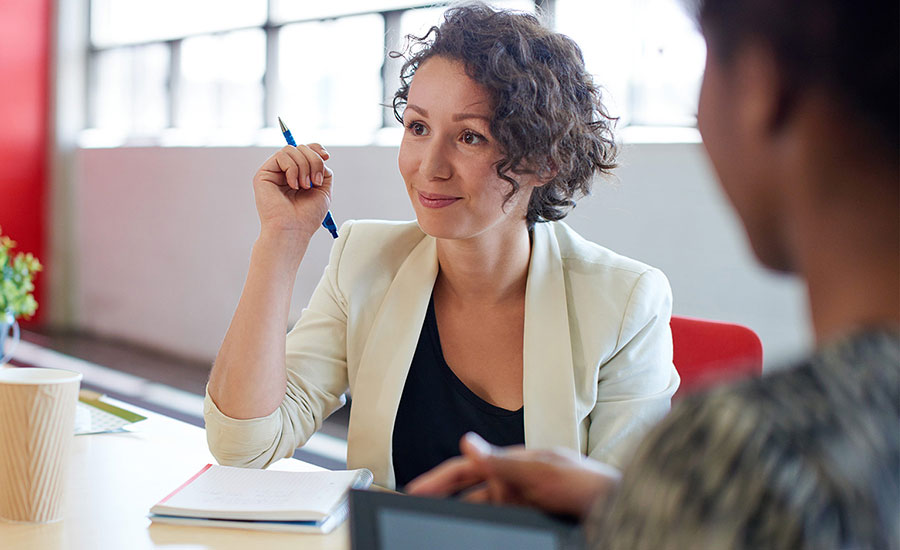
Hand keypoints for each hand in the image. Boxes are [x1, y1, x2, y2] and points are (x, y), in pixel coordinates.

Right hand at [252, 143, 333, 238]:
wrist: (293, 230)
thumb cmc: (307, 216)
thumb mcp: (324, 190)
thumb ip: (323, 169)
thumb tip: (320, 155)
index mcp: (298, 175)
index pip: (305, 150)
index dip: (316, 148)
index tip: (326, 156)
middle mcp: (285, 172)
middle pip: (301, 148)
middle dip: (314, 161)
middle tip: (315, 182)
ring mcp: (274, 172)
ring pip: (292, 150)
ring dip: (304, 167)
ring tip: (304, 186)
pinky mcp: (264, 174)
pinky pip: (282, 156)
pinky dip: (292, 169)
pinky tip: (293, 185)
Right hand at [406, 433, 620, 518]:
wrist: (621, 513)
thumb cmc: (590, 484)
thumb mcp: (544, 471)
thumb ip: (502, 461)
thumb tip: (467, 444)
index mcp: (513, 464)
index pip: (465, 470)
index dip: (437, 480)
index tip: (414, 491)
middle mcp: (514, 485)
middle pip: (466, 497)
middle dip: (442, 503)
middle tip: (418, 516)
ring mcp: (523, 509)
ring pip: (481, 517)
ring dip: (462, 523)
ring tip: (441, 531)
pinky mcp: (531, 528)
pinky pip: (499, 531)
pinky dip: (485, 535)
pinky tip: (472, 540)